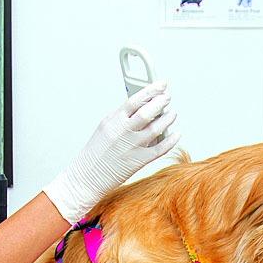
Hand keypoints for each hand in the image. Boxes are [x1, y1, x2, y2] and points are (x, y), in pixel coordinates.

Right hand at [43, 81, 180, 223]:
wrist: (87, 177)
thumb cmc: (95, 153)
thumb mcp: (105, 128)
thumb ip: (123, 117)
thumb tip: (143, 107)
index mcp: (113, 121)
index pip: (135, 100)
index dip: (151, 90)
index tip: (161, 85)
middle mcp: (123, 132)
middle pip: (147, 112)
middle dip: (161, 102)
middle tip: (167, 97)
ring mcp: (132, 147)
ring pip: (156, 129)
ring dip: (168, 119)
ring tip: (172, 113)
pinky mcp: (139, 161)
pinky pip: (160, 149)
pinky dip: (171, 140)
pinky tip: (175, 134)